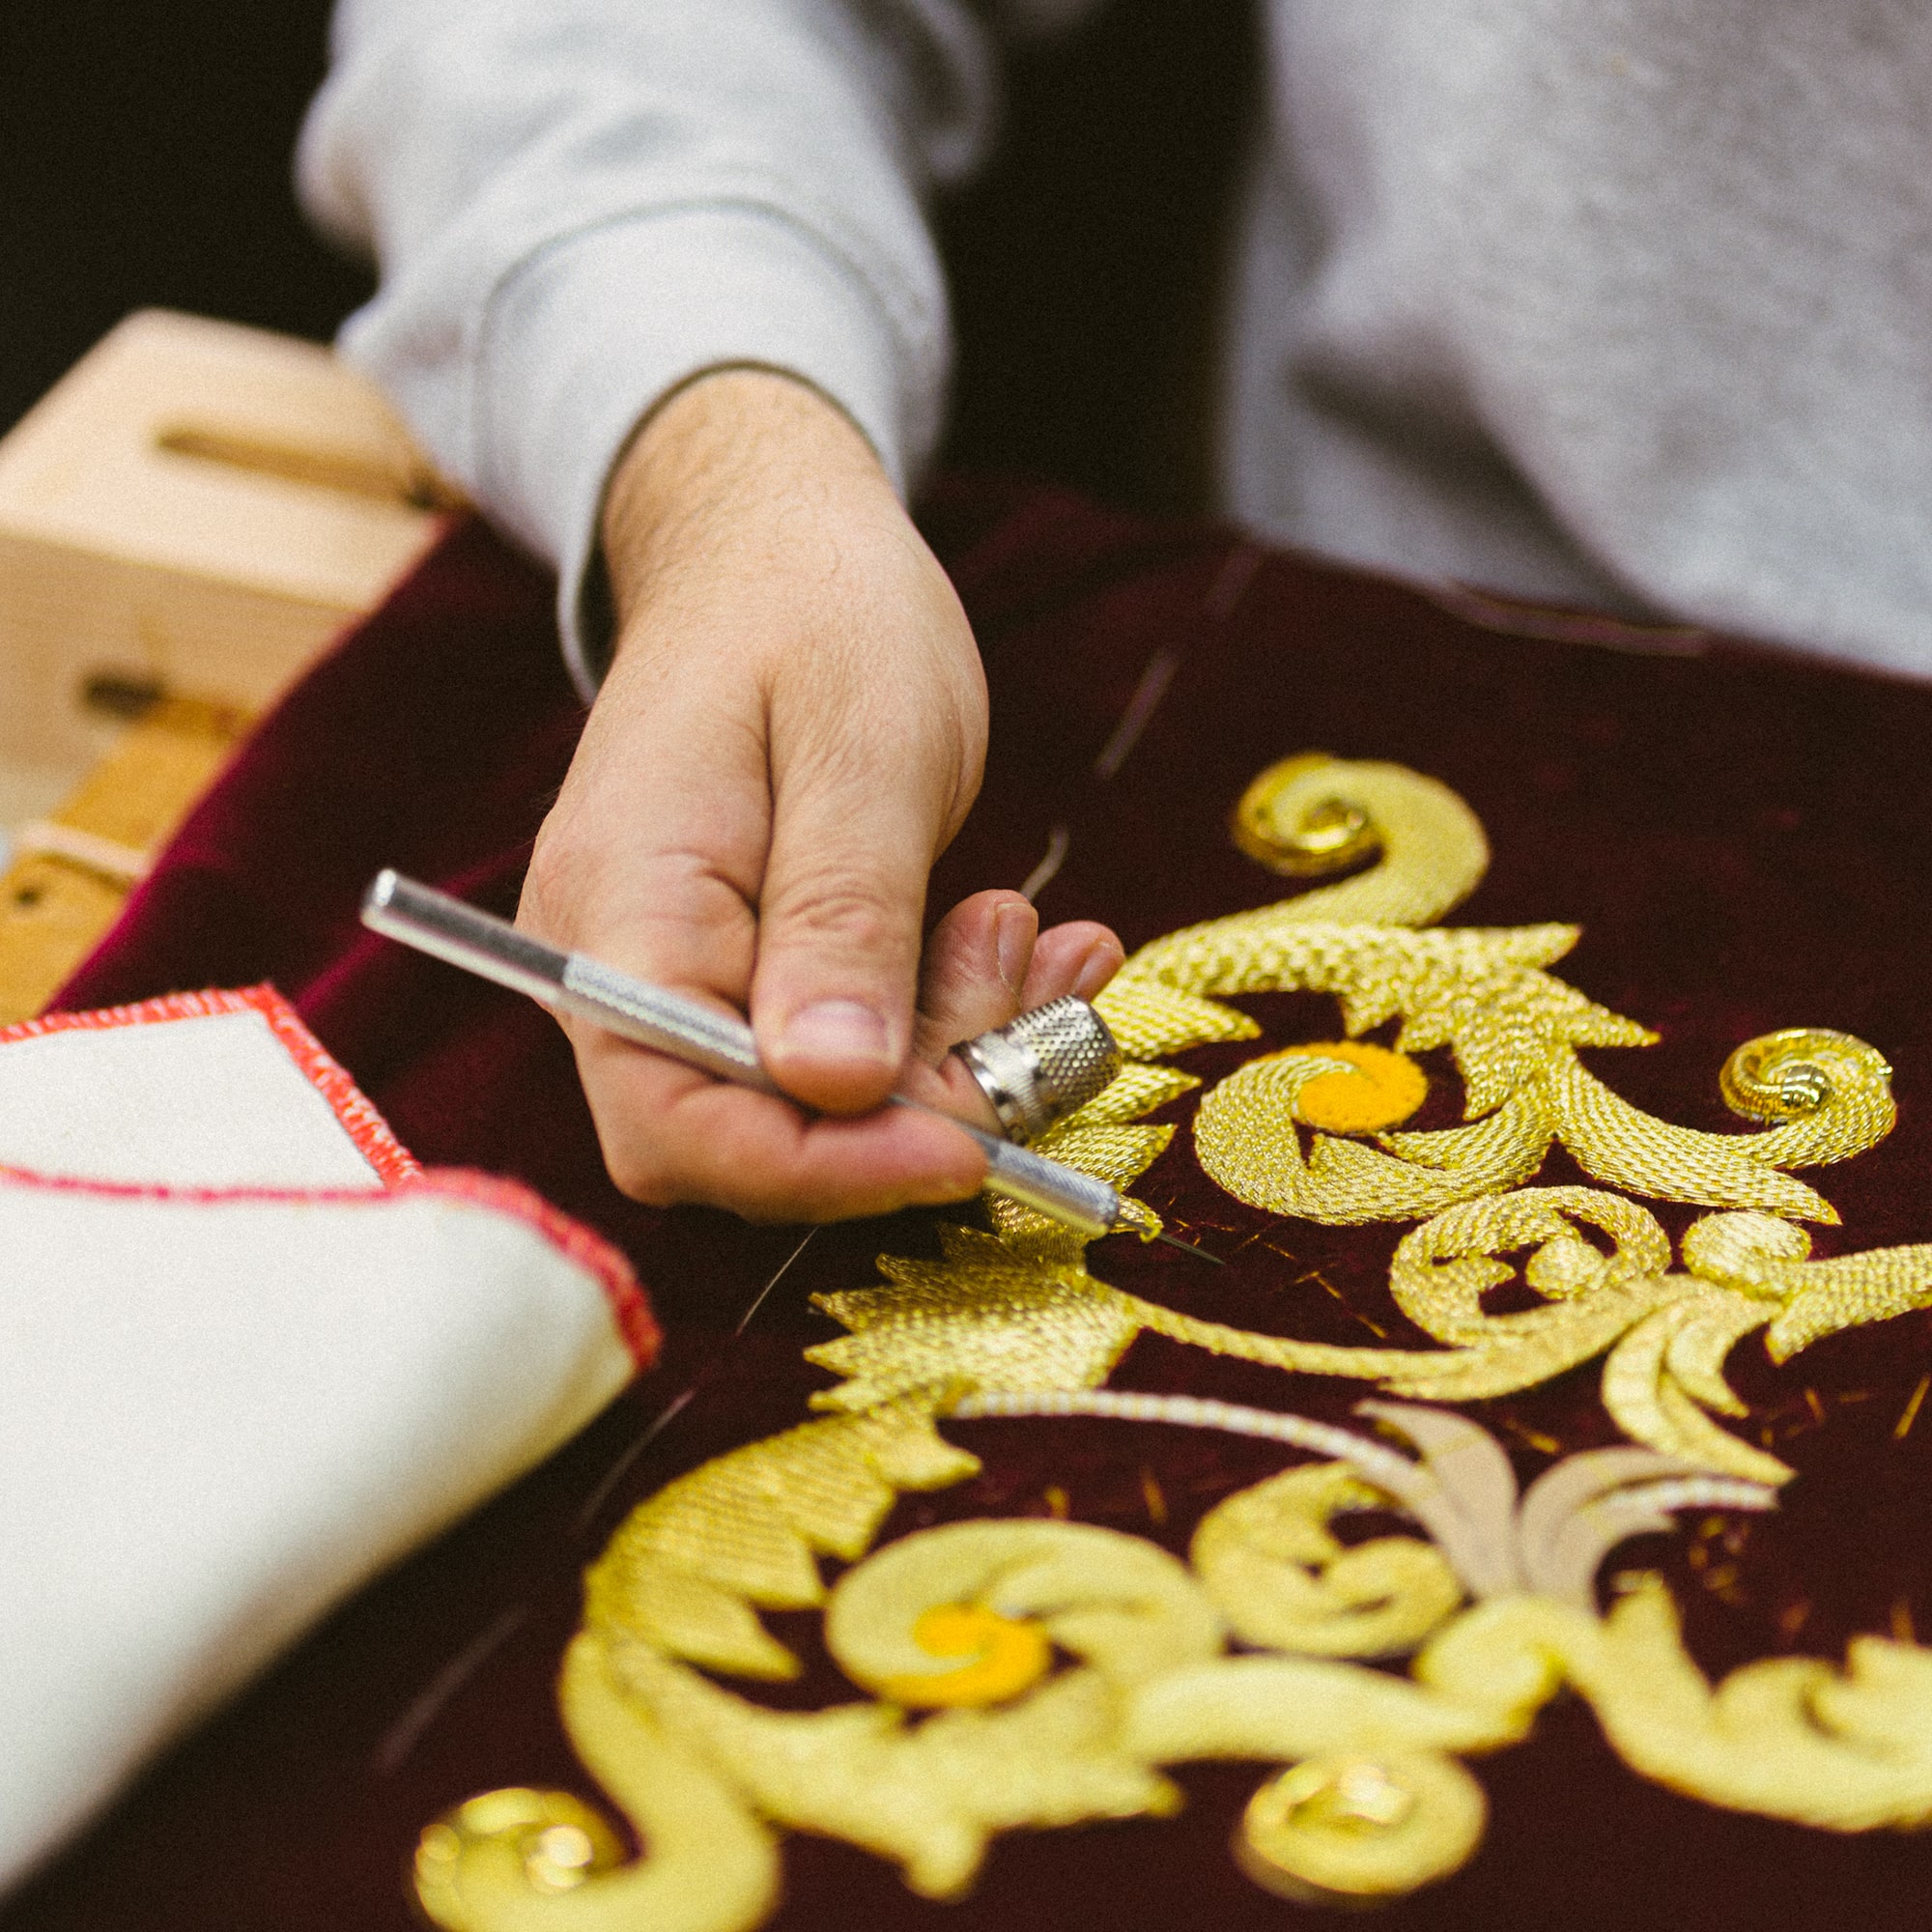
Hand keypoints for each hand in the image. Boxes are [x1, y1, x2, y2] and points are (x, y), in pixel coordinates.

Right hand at [518, 369, 1121, 1219]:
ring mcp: (683, 974)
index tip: (970, 1146)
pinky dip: (948, 1020)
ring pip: (819, 1104)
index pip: (681, 1121)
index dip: (823, 1168)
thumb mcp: (863, 747)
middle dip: (911, 1104)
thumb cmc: (817, 611)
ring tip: (1028, 933)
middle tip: (1025, 986)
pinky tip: (1021, 948)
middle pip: (752, 1136)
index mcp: (621, 907)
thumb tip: (834, 1087)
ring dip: (951, 1052)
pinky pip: (849, 1048)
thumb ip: (841, 917)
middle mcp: (624, 966)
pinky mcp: (751, 972)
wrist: (777, 545)